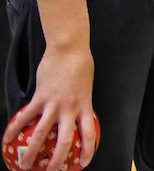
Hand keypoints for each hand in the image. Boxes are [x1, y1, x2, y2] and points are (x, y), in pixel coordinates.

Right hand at [3, 47, 97, 169]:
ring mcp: (54, 104)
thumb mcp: (85, 89)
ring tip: (25, 165)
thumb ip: (79, 104)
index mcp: (84, 106)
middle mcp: (70, 108)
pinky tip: (6, 140)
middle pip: (66, 140)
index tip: (84, 163)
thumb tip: (73, 116)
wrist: (70, 49)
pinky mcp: (40, 97)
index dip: (88, 150)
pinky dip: (14, 129)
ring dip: (32, 151)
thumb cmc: (80, 66)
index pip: (89, 133)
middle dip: (57, 159)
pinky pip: (25, 117)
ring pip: (42, 133)